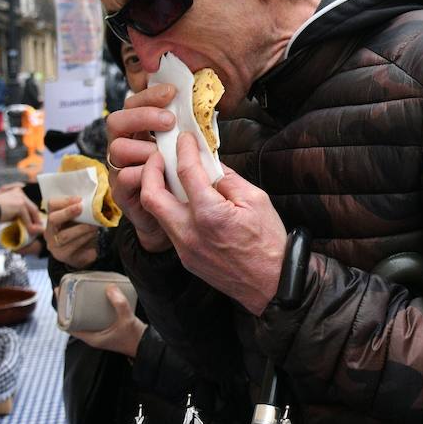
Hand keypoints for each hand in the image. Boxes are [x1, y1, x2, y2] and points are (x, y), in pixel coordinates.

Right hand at [0, 187, 42, 232]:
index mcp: (16, 192)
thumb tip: (28, 222)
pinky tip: (31, 231)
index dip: (33, 214)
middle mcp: (20, 193)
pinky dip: (30, 225)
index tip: (37, 222)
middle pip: (32, 207)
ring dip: (35, 223)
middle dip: (36, 219)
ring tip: (37, 231)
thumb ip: (18, 214)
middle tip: (40, 227)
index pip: (28, 204)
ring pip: (32, 212)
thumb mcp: (9, 212)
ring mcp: (20, 198)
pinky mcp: (20, 204)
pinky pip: (27, 217)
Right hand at [45, 196, 99, 268]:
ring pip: (64, 235)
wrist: (83, 254)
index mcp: (52, 219)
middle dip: (67, 212)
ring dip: (81, 228)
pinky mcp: (63, 256)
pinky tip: (93, 235)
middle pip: (53, 219)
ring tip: (94, 225)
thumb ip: (80, 210)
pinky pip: (73, 246)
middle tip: (81, 208)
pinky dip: (85, 239)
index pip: (51, 205)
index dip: (64, 201)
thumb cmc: (81, 232)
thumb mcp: (79, 220)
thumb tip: (92, 199)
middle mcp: (50, 232)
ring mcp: (54, 245)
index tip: (79, 199)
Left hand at [68, 285, 146, 357]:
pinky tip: (94, 297)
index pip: (68, 325)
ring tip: (77, 289)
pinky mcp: (105, 328)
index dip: (61, 310)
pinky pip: (92, 317)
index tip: (59, 295)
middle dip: (68, 304)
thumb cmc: (135, 338)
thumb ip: (120, 304)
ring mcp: (99, 332)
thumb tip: (110, 288)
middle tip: (67, 288)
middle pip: (73, 319)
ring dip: (78, 305)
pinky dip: (90, 307)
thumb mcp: (127, 320)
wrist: (146, 346)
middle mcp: (92, 335)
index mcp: (92, 338)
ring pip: (82, 318)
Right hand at [106, 84, 179, 252]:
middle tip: (169, 121)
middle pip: (116, 121)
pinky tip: (162, 174)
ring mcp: (119, 169)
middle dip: (143, 116)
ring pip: (117, 148)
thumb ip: (186, 132)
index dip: (149, 95)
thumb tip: (202, 111)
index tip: (172, 93)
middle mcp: (124, 146)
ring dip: (144, 147)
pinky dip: (144, 173)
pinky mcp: (121, 192)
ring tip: (166, 154)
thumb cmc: (182, 180)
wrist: (177, 219)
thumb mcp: (186, 151)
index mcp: (139, 132)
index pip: (134, 104)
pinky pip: (124, 176)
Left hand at [139, 129, 286, 315]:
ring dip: (158, 191)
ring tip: (170, 176)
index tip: (185, 139)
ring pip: (157, 213)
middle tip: (159, 156)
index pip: (186, 172)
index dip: (184, 150)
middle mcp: (190, 232)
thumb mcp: (256, 200)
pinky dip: (171, 209)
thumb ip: (228, 179)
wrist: (272, 284)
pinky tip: (184, 201)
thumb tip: (211, 165)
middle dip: (151, 170)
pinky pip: (170, 228)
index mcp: (210, 214)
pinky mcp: (186, 258)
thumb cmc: (269, 243)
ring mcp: (185, 248)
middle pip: (152, 195)